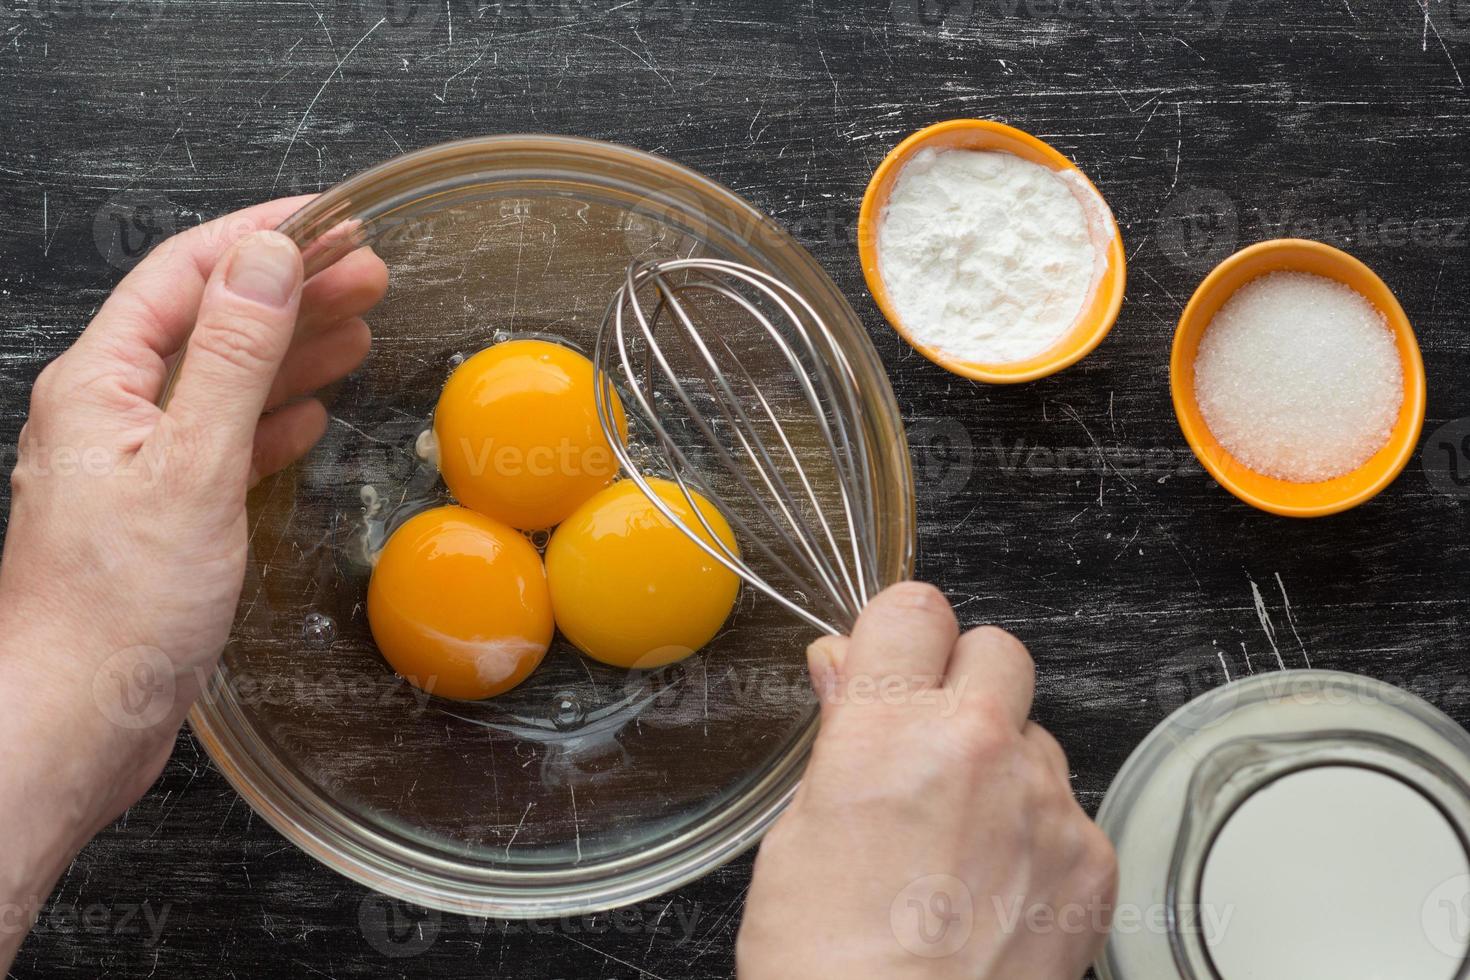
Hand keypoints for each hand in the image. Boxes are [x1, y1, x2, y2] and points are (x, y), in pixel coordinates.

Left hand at [0, 197, 385, 960]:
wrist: (78, 718)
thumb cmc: (117, 609)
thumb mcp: (192, 465)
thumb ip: (235, 359)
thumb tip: (268, 261)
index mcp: (99, 384)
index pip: (186, 273)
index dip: (261, 236)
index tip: (330, 219)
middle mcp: (109, 413)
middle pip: (211, 321)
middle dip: (290, 289)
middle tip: (368, 272)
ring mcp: (135, 463)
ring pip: (224, 381)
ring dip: (291, 350)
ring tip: (359, 327)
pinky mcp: (162, 512)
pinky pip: (224, 441)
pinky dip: (272, 420)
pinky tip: (309, 415)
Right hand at [736, 583, 1116, 979]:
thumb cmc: (827, 966)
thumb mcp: (797, 835)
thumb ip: (841, 734)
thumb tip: (844, 667)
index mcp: (885, 730)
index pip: (913, 609)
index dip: (899, 635)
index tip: (894, 661)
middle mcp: (976, 748)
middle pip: (997, 649)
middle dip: (964, 681)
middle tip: (932, 740)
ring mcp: (1045, 803)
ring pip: (1037, 733)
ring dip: (1004, 763)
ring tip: (958, 840)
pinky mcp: (1091, 860)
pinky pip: (1069, 807)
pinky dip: (1038, 833)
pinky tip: (995, 885)